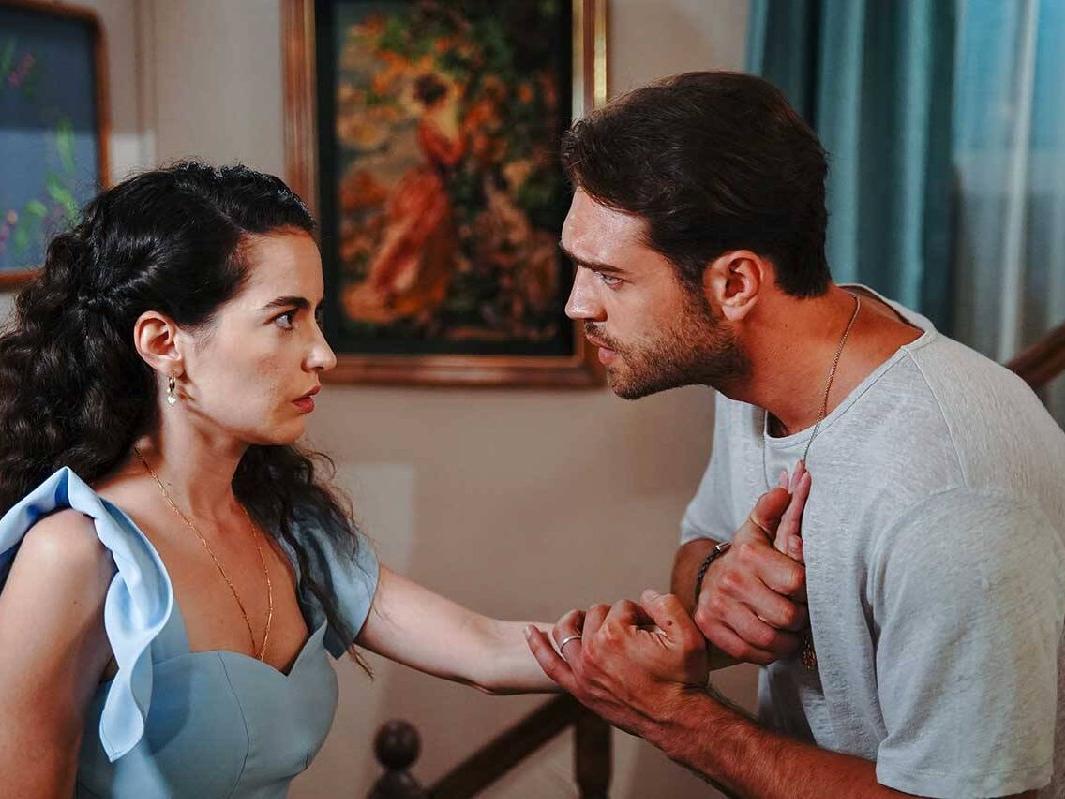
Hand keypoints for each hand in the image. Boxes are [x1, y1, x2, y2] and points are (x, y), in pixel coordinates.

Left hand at [525, 591, 706, 736]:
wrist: (676, 720)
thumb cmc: (683, 679)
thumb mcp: (688, 635)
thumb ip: (666, 604)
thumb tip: (646, 595)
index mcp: (616, 634)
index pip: (622, 606)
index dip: (641, 613)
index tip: (653, 628)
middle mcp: (593, 651)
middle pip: (596, 615)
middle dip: (615, 618)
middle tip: (635, 634)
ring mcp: (582, 672)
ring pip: (569, 631)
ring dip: (578, 621)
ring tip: (588, 620)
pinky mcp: (579, 689)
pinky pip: (550, 665)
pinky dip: (538, 646)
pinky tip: (530, 631)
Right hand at [694, 466, 809, 664]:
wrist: (707, 579)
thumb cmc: (746, 557)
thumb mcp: (759, 529)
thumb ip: (775, 509)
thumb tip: (789, 485)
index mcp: (748, 554)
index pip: (797, 581)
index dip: (808, 590)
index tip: (805, 590)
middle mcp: (730, 580)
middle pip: (787, 616)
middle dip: (801, 619)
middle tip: (801, 614)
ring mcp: (716, 606)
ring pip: (769, 640)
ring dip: (787, 641)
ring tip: (790, 631)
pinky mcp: (710, 628)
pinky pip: (750, 653)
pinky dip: (766, 653)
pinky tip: (771, 641)